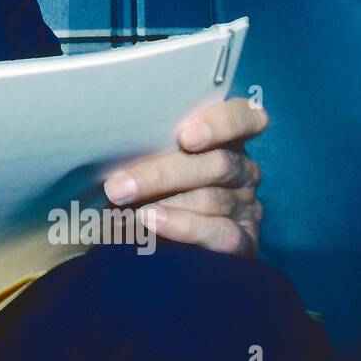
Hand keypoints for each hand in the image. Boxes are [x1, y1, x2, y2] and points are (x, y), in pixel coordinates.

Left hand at [102, 98, 266, 257]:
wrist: (156, 243)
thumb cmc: (146, 184)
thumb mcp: (148, 158)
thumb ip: (146, 144)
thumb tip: (113, 136)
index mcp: (227, 138)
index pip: (246, 117)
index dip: (222, 122)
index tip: (184, 136)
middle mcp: (243, 170)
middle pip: (217, 164)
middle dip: (162, 174)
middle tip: (118, 186)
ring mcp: (247, 206)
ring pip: (212, 199)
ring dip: (163, 203)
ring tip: (123, 208)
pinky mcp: (245, 241)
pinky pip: (221, 234)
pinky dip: (183, 227)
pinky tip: (152, 222)